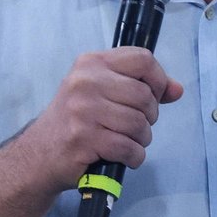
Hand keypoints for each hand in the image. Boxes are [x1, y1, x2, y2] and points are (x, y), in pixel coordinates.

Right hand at [17, 47, 183, 192]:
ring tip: (125, 141)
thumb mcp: (103, 92)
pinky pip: (130, 148)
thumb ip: (141, 86)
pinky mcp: (84, 139)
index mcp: (92, 63)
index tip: (155, 95)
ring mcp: (83, 110)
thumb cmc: (76, 120)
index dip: (158, 80)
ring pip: (140, 124)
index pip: (143, 59)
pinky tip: (121, 156)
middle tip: (134, 125)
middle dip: (149, 116)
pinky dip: (133, 157)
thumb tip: (176, 89)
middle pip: (145, 96)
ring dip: (141, 139)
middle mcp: (85, 82)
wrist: (39, 154)